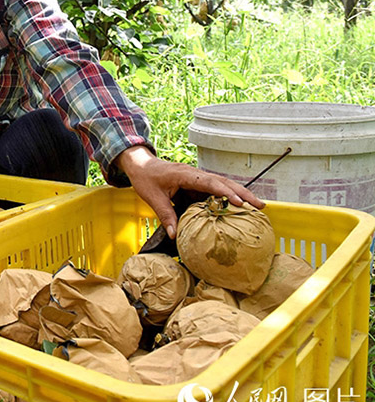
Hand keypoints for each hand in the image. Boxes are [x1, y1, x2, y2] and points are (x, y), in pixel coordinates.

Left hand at [114, 146, 264, 238]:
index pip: (209, 182)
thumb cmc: (146, 178)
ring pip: (223, 184)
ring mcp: (197, 178)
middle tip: (260, 206)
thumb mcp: (153, 198)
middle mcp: (195, 174)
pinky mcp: (197, 183)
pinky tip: (239, 207)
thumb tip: (175, 236)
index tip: (239, 202)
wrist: (140, 165)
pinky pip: (215, 189)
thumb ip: (165, 215)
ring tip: (257, 206)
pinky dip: (229, 196)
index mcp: (185, 175)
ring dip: (240, 194)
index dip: (225, 192)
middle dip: (243, 193)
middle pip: (223, 182)